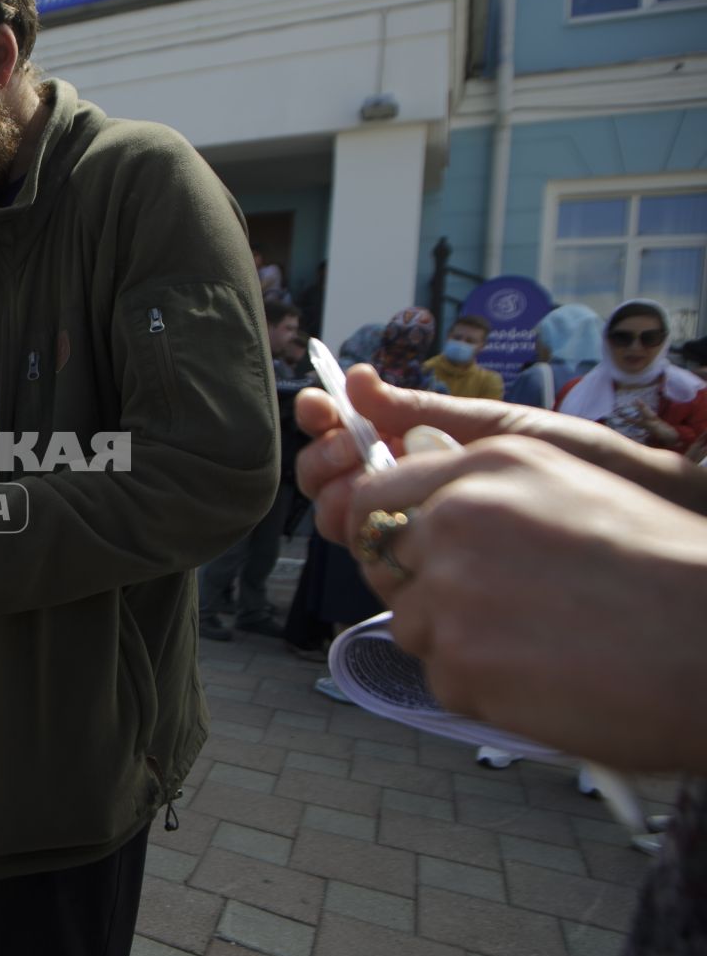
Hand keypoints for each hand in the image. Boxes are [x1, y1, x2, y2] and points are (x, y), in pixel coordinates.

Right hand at [295, 364, 706, 539]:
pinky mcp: (434, 576)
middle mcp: (411, 493)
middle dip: (327, 461)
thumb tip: (357, 379)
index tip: (320, 406)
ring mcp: (420, 535)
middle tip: (351, 451)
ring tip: (366, 485)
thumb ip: (422, 412)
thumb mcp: (495, 429)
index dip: (323, 420)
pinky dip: (368, 541)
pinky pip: (380, 562)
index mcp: (420, 448)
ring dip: (341, 500)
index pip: (348, 434)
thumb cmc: (579, 466)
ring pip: (347, 523)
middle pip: (333, 482)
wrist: (635, 513)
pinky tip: (386, 525)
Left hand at [335, 434, 706, 771]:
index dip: (385, 535)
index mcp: (486, 467)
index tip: (405, 559)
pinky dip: (486, 691)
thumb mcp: (571, 492)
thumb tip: (424, 518)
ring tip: (544, 648)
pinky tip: (551, 682)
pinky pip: (444, 681)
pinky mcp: (459, 662)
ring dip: (460, 645)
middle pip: (387, 565)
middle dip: (425, 592)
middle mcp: (455, 519)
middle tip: (495, 616)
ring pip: (413, 627)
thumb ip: (488, 497)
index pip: (376, 496)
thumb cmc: (665, 573)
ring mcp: (450, 592)